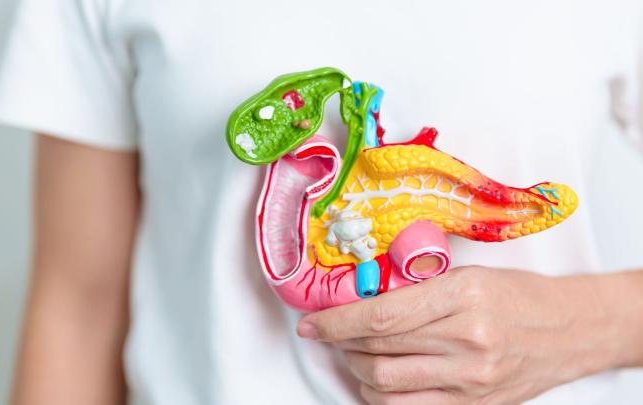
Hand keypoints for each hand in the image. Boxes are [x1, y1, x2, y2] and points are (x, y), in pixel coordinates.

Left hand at [296, 266, 620, 404]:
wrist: (570, 330)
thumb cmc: (518, 296)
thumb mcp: (468, 276)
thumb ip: (418, 290)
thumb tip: (361, 299)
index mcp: (464, 296)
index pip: (382, 314)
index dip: (337, 321)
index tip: (312, 322)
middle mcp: (468, 340)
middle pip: (378, 349)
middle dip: (340, 342)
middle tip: (328, 333)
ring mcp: (471, 379)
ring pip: (386, 384)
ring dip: (355, 369)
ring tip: (352, 354)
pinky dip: (380, 396)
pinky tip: (375, 380)